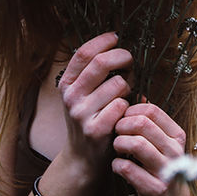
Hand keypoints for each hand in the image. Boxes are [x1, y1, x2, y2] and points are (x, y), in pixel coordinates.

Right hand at [58, 32, 131, 174]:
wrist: (82, 158)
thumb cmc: (89, 118)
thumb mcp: (82, 94)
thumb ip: (92, 72)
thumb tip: (115, 43)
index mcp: (67, 84)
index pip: (84, 53)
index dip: (102, 41)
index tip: (116, 37)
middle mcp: (71, 97)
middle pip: (100, 63)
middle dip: (122, 57)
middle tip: (129, 60)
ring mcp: (81, 114)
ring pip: (117, 84)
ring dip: (128, 86)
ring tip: (125, 95)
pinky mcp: (95, 130)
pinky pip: (122, 105)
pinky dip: (128, 106)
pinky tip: (124, 113)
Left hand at [112, 104, 196, 195]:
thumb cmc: (160, 169)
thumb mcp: (161, 143)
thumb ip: (151, 122)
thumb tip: (138, 97)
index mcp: (177, 135)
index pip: (151, 110)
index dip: (131, 111)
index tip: (123, 119)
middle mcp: (176, 150)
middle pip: (142, 124)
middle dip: (122, 125)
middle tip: (116, 133)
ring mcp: (168, 170)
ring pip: (135, 143)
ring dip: (119, 143)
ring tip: (117, 148)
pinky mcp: (156, 189)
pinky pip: (128, 169)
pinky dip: (118, 165)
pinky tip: (118, 166)